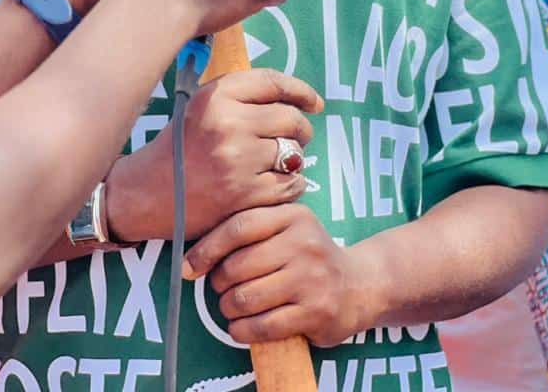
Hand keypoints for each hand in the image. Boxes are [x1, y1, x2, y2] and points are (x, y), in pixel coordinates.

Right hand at [106, 69, 322, 241]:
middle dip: (300, 129)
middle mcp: (228, 123)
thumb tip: (297, 98)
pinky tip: (276, 184)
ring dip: (294, 159)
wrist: (148, 193)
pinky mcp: (244, 196)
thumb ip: (243, 96)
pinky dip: (291, 185)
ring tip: (278, 163)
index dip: (301, 91)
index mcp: (217, 95)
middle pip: (291, 118)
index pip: (274, 82)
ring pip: (294, 153)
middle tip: (295, 138)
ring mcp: (237, 161)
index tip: (314, 102)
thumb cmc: (180, 146)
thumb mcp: (203, 105)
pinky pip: (291, 185)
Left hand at [182, 204, 361, 346]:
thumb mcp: (288, 228)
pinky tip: (239, 328)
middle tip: (220, 289)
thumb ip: (252, 230)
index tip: (189, 266)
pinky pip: (263, 325)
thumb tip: (197, 254)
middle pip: (238, 265)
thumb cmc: (309, 255)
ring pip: (247, 298)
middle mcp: (304, 242)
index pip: (239, 226)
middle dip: (218, 283)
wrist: (358, 285)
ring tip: (231, 308)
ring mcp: (311, 278)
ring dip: (228, 308)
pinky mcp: (315, 312)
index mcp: (293, 215)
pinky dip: (241, 331)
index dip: (208, 248)